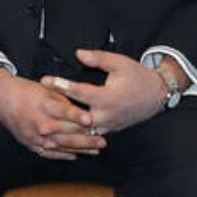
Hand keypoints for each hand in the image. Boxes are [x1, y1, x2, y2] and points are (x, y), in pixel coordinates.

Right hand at [0, 68, 102, 159]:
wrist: (0, 98)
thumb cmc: (25, 90)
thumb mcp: (45, 89)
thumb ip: (64, 100)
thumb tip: (82, 110)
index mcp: (43, 105)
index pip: (64, 112)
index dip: (78, 117)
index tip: (92, 121)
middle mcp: (39, 122)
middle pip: (66, 133)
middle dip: (86, 138)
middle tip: (103, 141)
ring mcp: (34, 135)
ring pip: (60, 145)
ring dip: (79, 149)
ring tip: (95, 151)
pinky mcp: (29, 142)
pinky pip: (48, 152)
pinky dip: (62, 155)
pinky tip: (74, 156)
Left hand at [40, 49, 166, 133]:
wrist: (157, 95)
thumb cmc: (137, 76)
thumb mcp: (120, 63)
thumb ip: (98, 58)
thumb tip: (79, 54)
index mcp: (108, 97)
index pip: (80, 92)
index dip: (61, 86)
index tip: (45, 81)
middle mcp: (107, 114)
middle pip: (78, 121)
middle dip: (59, 122)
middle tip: (39, 121)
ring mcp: (109, 125)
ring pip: (83, 135)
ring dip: (64, 137)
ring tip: (45, 138)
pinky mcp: (109, 130)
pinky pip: (90, 138)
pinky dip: (75, 141)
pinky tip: (60, 142)